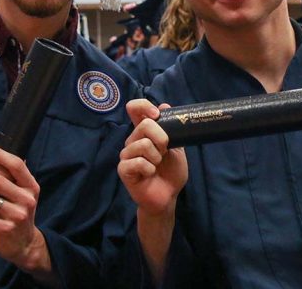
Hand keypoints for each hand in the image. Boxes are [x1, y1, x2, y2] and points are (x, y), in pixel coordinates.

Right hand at [118, 99, 187, 216]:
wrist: (168, 196)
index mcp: (144, 132)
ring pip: (143, 144)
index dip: (144, 106)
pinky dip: (149, 168)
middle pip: (145, 125)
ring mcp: (126, 155)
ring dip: (157, 157)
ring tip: (157, 166)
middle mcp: (133, 140)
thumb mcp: (177, 148)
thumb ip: (172, 129)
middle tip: (164, 152)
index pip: (135, 108)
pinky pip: (138, 162)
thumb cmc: (171, 172)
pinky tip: (150, 174)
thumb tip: (164, 105)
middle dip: (162, 139)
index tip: (157, 114)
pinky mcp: (123, 169)